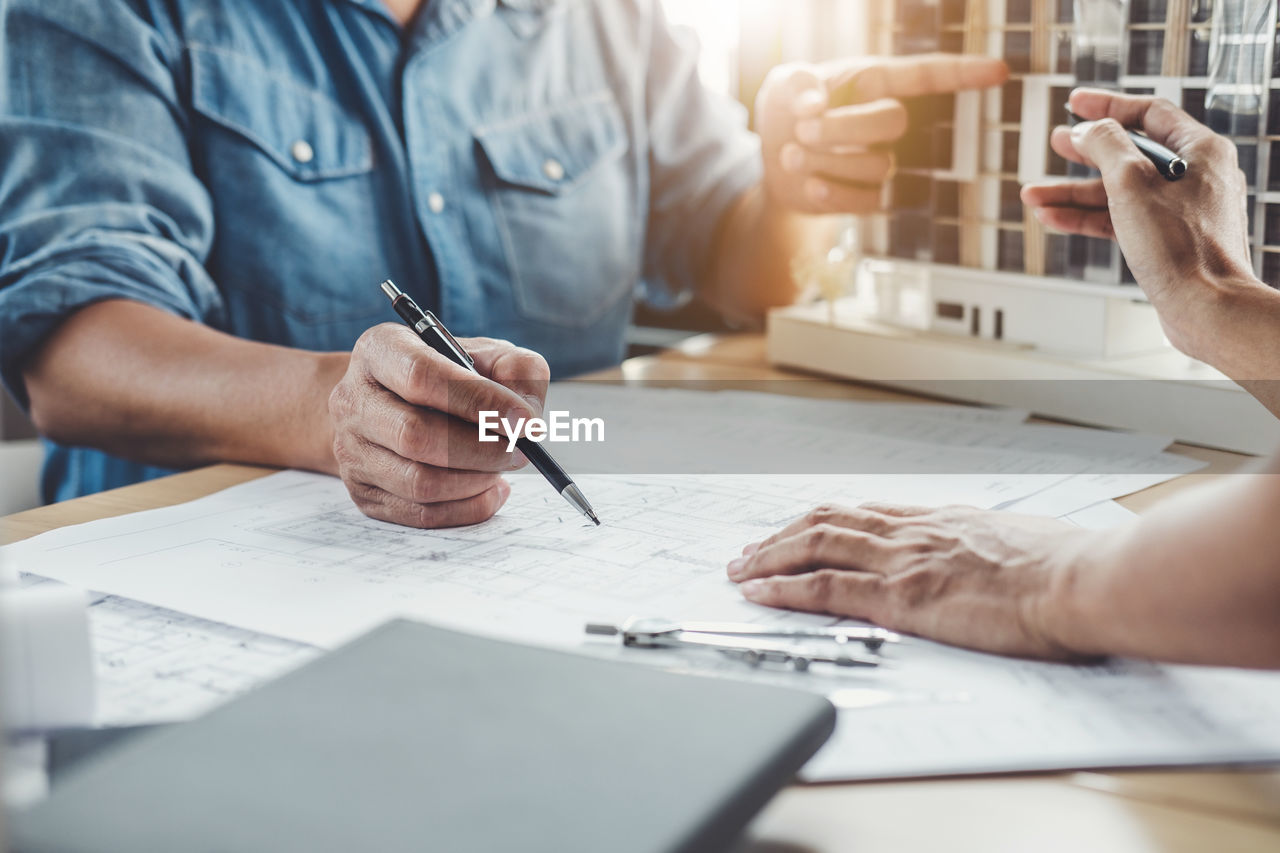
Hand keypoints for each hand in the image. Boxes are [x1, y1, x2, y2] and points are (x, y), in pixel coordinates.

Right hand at [328, 324, 548, 527]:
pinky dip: (466, 508)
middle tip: (520, 451)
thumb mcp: (486, 355)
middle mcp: (353, 399)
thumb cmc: (448, 376)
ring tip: (502, 467)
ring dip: (474, 481)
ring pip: (418, 482)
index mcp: (380, 350)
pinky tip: (490, 490)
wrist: (394, 404)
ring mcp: (351, 449)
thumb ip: (516, 370)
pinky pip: (419, 513)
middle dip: (481, 449)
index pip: (421, 376)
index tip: (524, 420)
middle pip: (415, 436)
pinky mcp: (362, 491)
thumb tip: (527, 418)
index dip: (478, 401)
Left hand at [726, 502, 1094, 658]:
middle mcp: (913, 532)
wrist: (1084, 581)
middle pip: (828, 521)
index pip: (867, 513)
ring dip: (769, 557)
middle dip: (782, 535)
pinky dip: (784, 589)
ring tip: (739, 568)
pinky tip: (759, 593)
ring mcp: (902, 561)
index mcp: (943, 520)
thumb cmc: (1069, 567)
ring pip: (815, 545)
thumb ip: (992, 545)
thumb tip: (994, 554)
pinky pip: (825, 587)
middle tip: (751, 548)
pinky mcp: (900, 597)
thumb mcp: (1023, 542)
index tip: (800, 527)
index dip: (825, 519)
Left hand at [756, 54, 1006, 213]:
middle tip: (803, 128)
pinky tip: (810, 184)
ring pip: (879, 165)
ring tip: (791, 152)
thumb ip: (797, 83)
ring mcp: (882, 160)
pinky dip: (834, 194)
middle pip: (895, 122)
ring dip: (827, 160)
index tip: (1000, 71)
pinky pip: (869, 202)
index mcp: (875, 82)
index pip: (927, 75)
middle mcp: (887, 120)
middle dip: (845, 127)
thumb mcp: (784, 84)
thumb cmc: (788, 109)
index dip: (963, 73)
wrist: (772, 156)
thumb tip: (813, 103)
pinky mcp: (871, 196)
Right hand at [1022, 88, 1269, 359]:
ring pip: (1118, 191)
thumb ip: (1106, 146)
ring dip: (1073, 193)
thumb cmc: (1181, 247)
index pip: (1148, 113)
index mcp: (1199, 151)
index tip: (1075, 104)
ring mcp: (1180, 210)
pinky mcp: (1167, 240)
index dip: (1107, 106)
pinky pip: (1121, 219)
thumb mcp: (1131, 182)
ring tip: (1034, 194)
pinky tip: (1054, 218)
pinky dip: (1087, 218)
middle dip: (1085, 152)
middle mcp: (1194, 176)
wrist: (1206, 307)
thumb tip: (1087, 129)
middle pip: (1130, 152)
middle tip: (1056, 144)